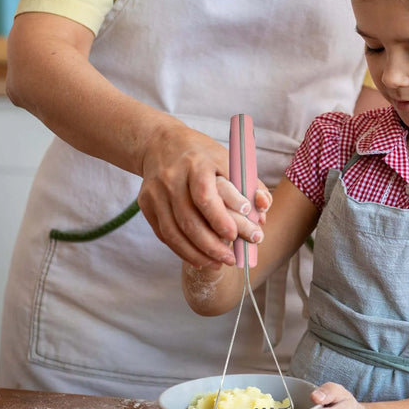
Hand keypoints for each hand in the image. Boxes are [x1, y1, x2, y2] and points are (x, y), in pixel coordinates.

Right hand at [137, 121, 270, 267]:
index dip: (219, 218)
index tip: (235, 235)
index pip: (205, 195)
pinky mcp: (146, 204)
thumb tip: (263, 214)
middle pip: (188, 219)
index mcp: (197, 163)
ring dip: (197, 254)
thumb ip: (250, 186)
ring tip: (217, 263)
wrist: (161, 144)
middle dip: (211, 245)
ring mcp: (156, 192)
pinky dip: (182, 250)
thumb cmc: (203, 156)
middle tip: (231, 259)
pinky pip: (164, 234)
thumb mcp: (229, 160)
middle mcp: (172, 177)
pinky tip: (199, 259)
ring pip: (174, 232)